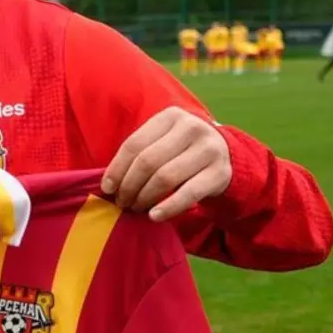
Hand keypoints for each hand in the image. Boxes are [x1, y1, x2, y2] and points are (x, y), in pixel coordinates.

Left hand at [100, 107, 231, 221]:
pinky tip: (154, 216)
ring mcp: (209, 149)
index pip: (135, 144)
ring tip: (136, 208)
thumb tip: (109, 184)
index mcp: (171, 116)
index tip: (107, 188)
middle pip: (148, 162)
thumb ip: (140, 154)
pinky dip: (168, 208)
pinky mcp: (220, 173)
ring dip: (145, 198)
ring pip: (166, 178)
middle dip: (130, 186)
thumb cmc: (181, 150)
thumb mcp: (162, 141)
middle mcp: (192, 128)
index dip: (117, 169)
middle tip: (122, 202)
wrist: (225, 155)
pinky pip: (188, 194)